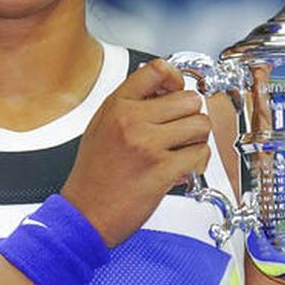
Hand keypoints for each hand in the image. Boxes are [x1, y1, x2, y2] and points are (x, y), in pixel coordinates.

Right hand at [60, 59, 211, 246]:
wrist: (84, 214)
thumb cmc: (92, 176)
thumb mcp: (100, 126)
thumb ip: (128, 105)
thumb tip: (162, 91)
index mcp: (116, 106)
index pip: (157, 70)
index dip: (176, 78)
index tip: (178, 90)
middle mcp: (132, 120)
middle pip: (188, 98)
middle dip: (191, 115)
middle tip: (181, 129)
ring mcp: (148, 144)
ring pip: (200, 124)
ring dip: (197, 138)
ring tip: (182, 149)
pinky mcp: (163, 169)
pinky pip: (200, 153)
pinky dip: (198, 161)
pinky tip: (184, 167)